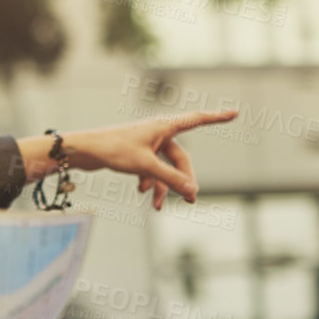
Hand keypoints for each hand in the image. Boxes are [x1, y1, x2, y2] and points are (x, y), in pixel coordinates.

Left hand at [20, 110, 237, 209]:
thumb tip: (192, 190)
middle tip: (190, 200)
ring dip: (164, 186)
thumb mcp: (145, 166)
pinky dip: (150, 181)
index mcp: (163, 126)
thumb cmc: (113, 150)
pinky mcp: (135, 152)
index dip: (216, 117)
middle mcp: (156, 132)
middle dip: (183, 179)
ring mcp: (146, 143)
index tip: (235, 112)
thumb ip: (170, 178)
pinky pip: (151, 169)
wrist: (83, 150)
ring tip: (159, 206)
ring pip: (164, 166)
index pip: (196, 120)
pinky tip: (142, 192)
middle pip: (180, 157)